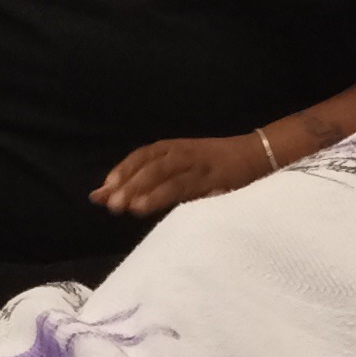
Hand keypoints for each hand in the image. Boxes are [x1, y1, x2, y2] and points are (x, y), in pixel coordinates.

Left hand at [92, 133, 275, 216]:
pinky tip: (167, 208)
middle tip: (112, 205)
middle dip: (130, 185)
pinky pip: (193, 188)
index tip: (103, 191)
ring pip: (169, 176)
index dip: (121, 173)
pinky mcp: (216, 179)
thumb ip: (141, 182)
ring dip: (150, 192)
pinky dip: (177, 197)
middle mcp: (182, 153)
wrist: (255, 155)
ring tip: (133, 208)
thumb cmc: (210, 166)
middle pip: (150, 166)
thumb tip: (100, 196)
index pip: (140, 157)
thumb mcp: (176, 167)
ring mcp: (199, 166)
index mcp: (171, 148)